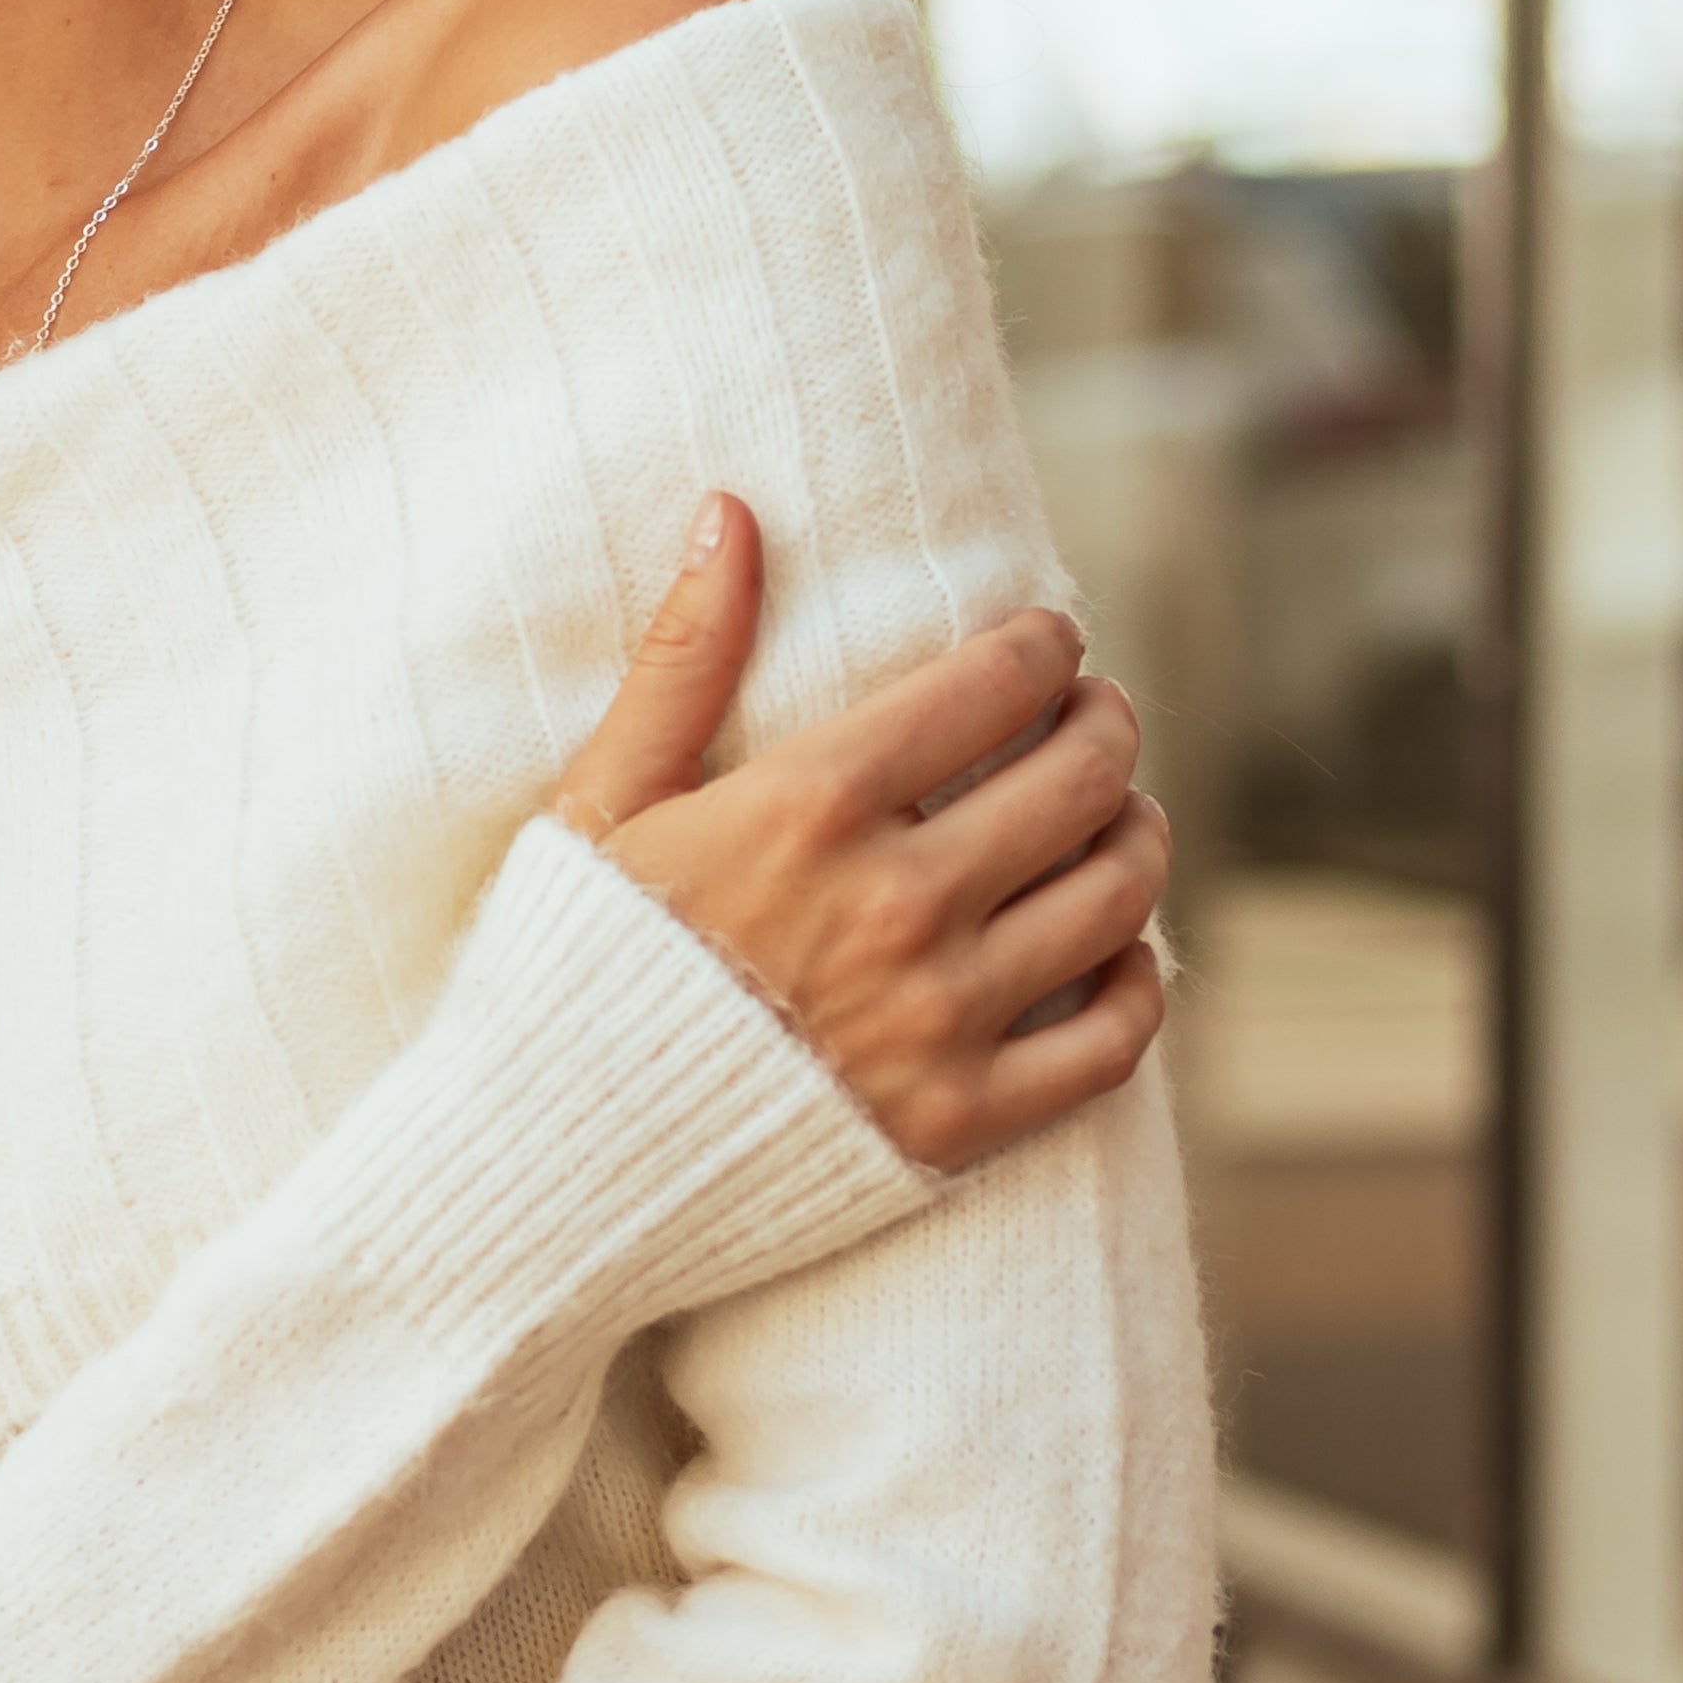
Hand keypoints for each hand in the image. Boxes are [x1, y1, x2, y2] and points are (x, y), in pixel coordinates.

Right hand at [554, 497, 1167, 1175]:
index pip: (996, 684)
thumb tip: (731, 512)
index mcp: (810, 808)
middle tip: (1097, 718)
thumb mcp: (600, 802)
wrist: (545, 1170)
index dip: (1045, 646)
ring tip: (1119, 818)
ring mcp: (937, 1022)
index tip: (1049, 642)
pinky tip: (1110, 953)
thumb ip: (681, 658)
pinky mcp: (959, 1123)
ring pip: (1116, 896)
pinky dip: (1135, 983)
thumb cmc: (564, 972)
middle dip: (1106, 726)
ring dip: (1137, 836)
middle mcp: (895, 907)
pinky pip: (1111, 1040)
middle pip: (1081, 778)